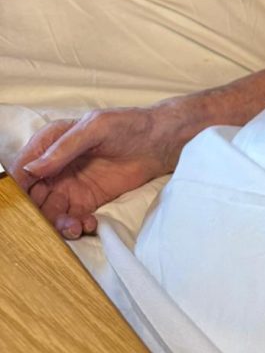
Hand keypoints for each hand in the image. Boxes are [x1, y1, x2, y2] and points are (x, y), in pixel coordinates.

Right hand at [9, 103, 187, 239]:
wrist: (159, 141)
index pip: (23, 168)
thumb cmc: (129, 124)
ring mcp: (69, 186)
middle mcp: (55, 167)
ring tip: (75, 226)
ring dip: (56, 225)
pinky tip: (88, 224)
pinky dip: (75, 228)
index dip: (17, 188)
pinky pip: (70, 220)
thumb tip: (32, 168)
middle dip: (35, 213)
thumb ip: (64, 148)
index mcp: (51, 142)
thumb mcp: (95, 128)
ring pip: (49, 213)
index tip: (19, 205)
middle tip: (47, 223)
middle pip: (31, 196)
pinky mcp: (86, 201)